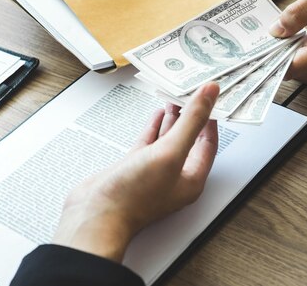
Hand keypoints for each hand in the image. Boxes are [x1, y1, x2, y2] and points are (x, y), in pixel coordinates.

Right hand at [53, 82, 219, 261]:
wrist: (96, 214)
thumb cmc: (134, 196)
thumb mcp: (170, 152)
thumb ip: (192, 122)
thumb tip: (210, 94)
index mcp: (191, 179)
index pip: (208, 143)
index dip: (210, 119)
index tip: (208, 98)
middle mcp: (175, 177)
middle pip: (189, 139)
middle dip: (191, 116)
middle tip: (191, 93)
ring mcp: (154, 172)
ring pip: (169, 140)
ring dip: (173, 119)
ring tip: (174, 99)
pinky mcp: (134, 168)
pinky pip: (150, 144)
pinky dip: (154, 128)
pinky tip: (155, 115)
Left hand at [269, 0, 306, 84]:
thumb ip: (298, 12)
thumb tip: (275, 30)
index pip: (290, 66)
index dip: (270, 58)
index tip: (256, 49)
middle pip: (289, 70)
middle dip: (275, 54)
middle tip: (267, 37)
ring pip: (293, 72)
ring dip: (284, 56)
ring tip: (284, 37)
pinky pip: (302, 71)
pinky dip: (294, 58)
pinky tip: (293, 44)